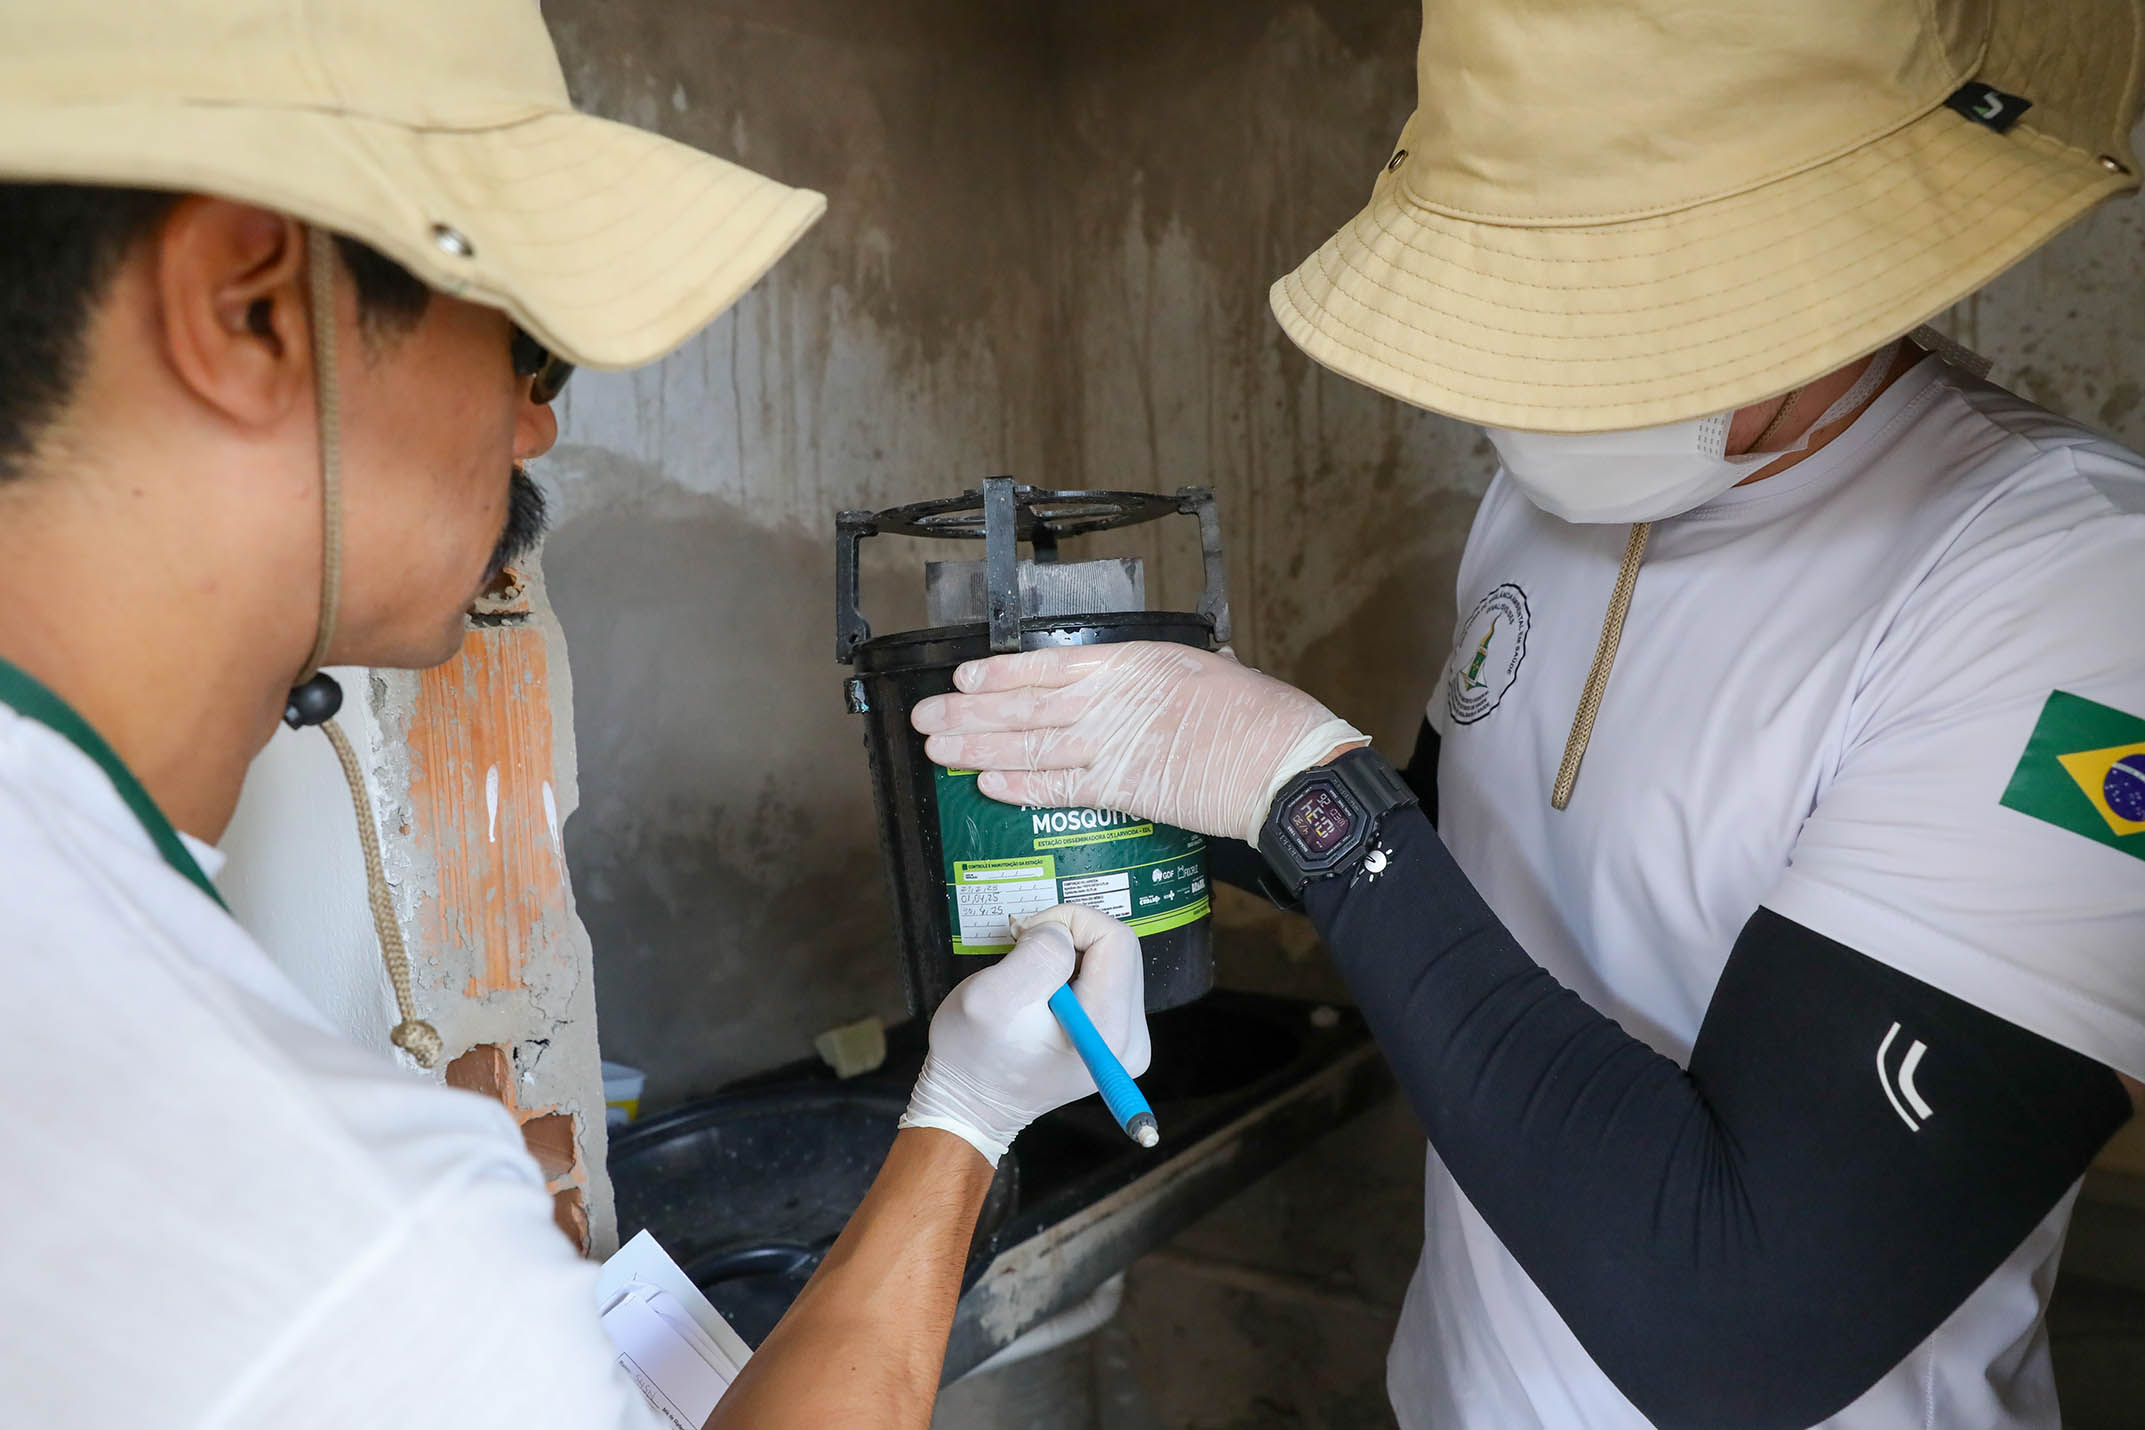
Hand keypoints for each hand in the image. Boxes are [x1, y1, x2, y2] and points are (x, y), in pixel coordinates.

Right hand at [901, 904, 1150, 1165]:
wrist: (972, 1103)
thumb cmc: (974, 1057)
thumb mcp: (992, 996)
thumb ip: (1038, 954)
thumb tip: (1061, 932)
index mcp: (1107, 1029)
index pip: (1115, 940)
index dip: (1069, 923)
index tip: (1028, 939)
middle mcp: (1130, 1039)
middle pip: (1118, 949)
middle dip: (1069, 939)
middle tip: (1024, 956)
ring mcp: (1126, 1041)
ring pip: (1111, 961)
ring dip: (1068, 956)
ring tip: (1029, 980)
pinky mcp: (1116, 1038)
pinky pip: (1105, 980)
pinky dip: (1072, 973)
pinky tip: (1042, 994)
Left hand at [910, 642, 1365, 842]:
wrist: (1283, 763)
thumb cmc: (1258, 715)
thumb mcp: (1211, 668)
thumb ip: (1168, 672)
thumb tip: (1153, 672)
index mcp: (1133, 661)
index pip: (1047, 664)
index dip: (998, 673)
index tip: (962, 676)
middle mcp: (1112, 699)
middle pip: (1024, 706)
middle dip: (969, 713)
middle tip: (925, 717)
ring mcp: (1113, 745)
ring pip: (1029, 745)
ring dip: (977, 748)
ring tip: (938, 750)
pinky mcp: (1123, 789)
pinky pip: (1058, 786)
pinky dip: (1019, 785)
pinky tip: (985, 782)